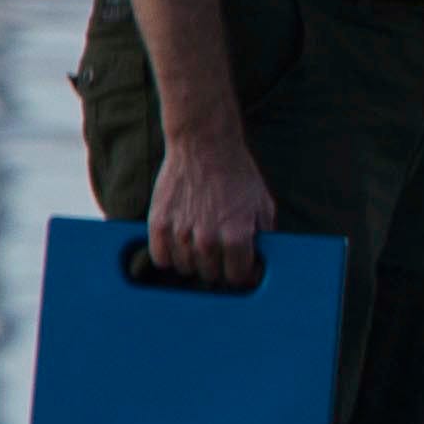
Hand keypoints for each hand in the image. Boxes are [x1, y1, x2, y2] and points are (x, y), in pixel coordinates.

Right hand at [135, 130, 280, 291]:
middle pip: (211, 276)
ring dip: (194, 262)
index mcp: (237, 237)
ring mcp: (181, 233)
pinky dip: (169, 256)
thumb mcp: (264, 205)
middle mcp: (208, 240)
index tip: (241, 266)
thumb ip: (264, 238)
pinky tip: (178, 245)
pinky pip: (160, 258)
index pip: (236, 277)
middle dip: (219, 268)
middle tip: (221, 253)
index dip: (242, 273)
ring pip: (186, 269)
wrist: (204, 146)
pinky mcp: (158, 224)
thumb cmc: (238, 174)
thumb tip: (262, 262)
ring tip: (200, 245)